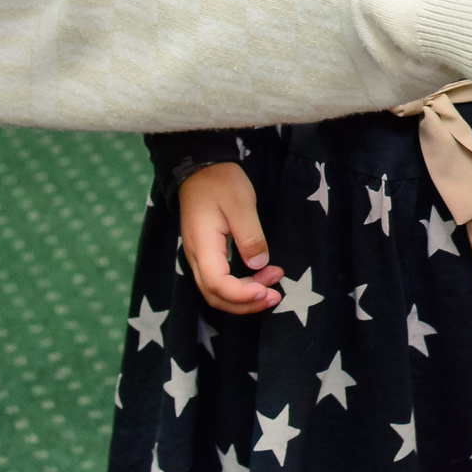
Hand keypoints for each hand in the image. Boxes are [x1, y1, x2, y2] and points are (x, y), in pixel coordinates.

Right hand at [176, 164, 283, 313]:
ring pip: (217, 291)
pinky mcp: (207, 255)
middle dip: (246, 303)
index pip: (217, 284)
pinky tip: (262, 275)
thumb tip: (259, 264)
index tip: (266, 291)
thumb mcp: (241, 203)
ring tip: (275, 285)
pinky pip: (220, 280)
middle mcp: (195, 257)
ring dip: (245, 296)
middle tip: (276, 296)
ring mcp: (199, 257)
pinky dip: (241, 286)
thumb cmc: (221, 182)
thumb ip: (250, 235)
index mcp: (202, 245)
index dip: (242, 295)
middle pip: (216, 296)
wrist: (200, 168)